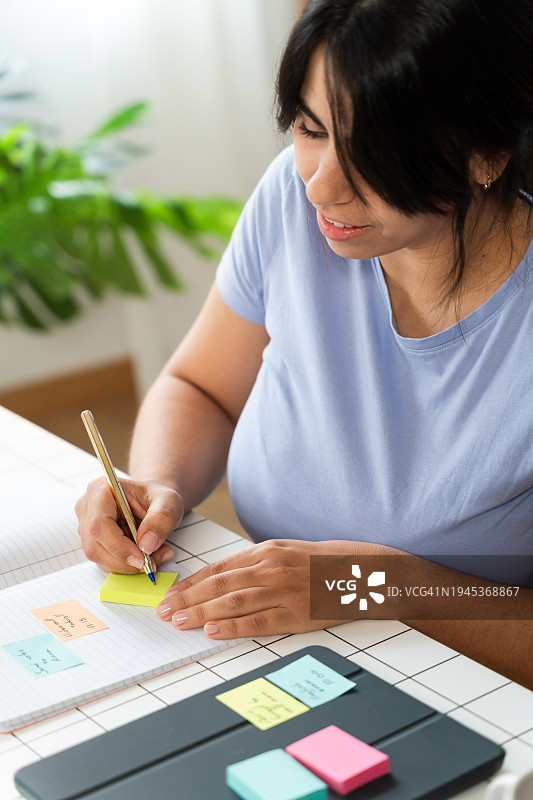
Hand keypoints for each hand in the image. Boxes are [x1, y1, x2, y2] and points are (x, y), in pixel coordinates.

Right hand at [75, 477, 182, 573]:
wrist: (153, 501)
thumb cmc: (157, 497)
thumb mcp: (169, 501)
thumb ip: (161, 518)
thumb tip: (147, 544)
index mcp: (100, 489)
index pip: (100, 524)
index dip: (119, 546)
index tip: (142, 559)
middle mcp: (87, 507)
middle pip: (95, 545)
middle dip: (125, 561)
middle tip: (153, 562)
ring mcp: (86, 525)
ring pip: (99, 557)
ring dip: (126, 565)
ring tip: (154, 556)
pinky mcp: (92, 541)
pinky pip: (104, 561)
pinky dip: (125, 565)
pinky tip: (144, 556)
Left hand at [155, 538, 345, 638]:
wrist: (356, 572)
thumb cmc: (315, 564)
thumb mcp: (282, 552)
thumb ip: (251, 565)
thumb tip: (216, 580)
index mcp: (264, 552)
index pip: (218, 568)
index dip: (190, 583)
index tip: (169, 594)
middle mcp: (269, 568)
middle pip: (219, 584)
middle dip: (187, 598)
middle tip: (163, 611)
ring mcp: (282, 590)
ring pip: (233, 601)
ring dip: (202, 612)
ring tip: (179, 621)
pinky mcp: (294, 613)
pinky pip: (258, 621)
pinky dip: (233, 626)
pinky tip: (213, 630)